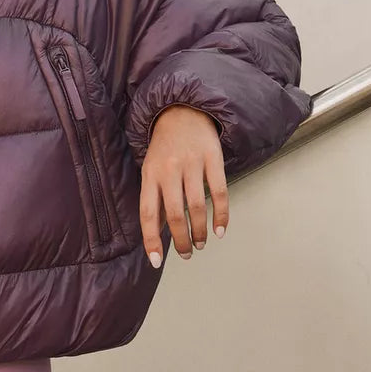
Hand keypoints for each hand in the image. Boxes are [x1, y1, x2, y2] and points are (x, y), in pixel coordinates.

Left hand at [140, 104, 228, 266]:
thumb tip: (158, 233)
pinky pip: (219, 193)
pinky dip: (221, 215)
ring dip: (200, 231)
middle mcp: (169, 170)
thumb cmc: (164, 146)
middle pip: (176, 214)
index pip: (148, 213)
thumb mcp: (151, 169)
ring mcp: (192, 164)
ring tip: (202, 244)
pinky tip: (220, 230)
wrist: (183, 111)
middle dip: (181, 240)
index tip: (155, 261)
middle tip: (187, 254)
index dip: (151, 239)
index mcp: (150, 175)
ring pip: (197, 207)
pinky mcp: (212, 159)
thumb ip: (156, 198)